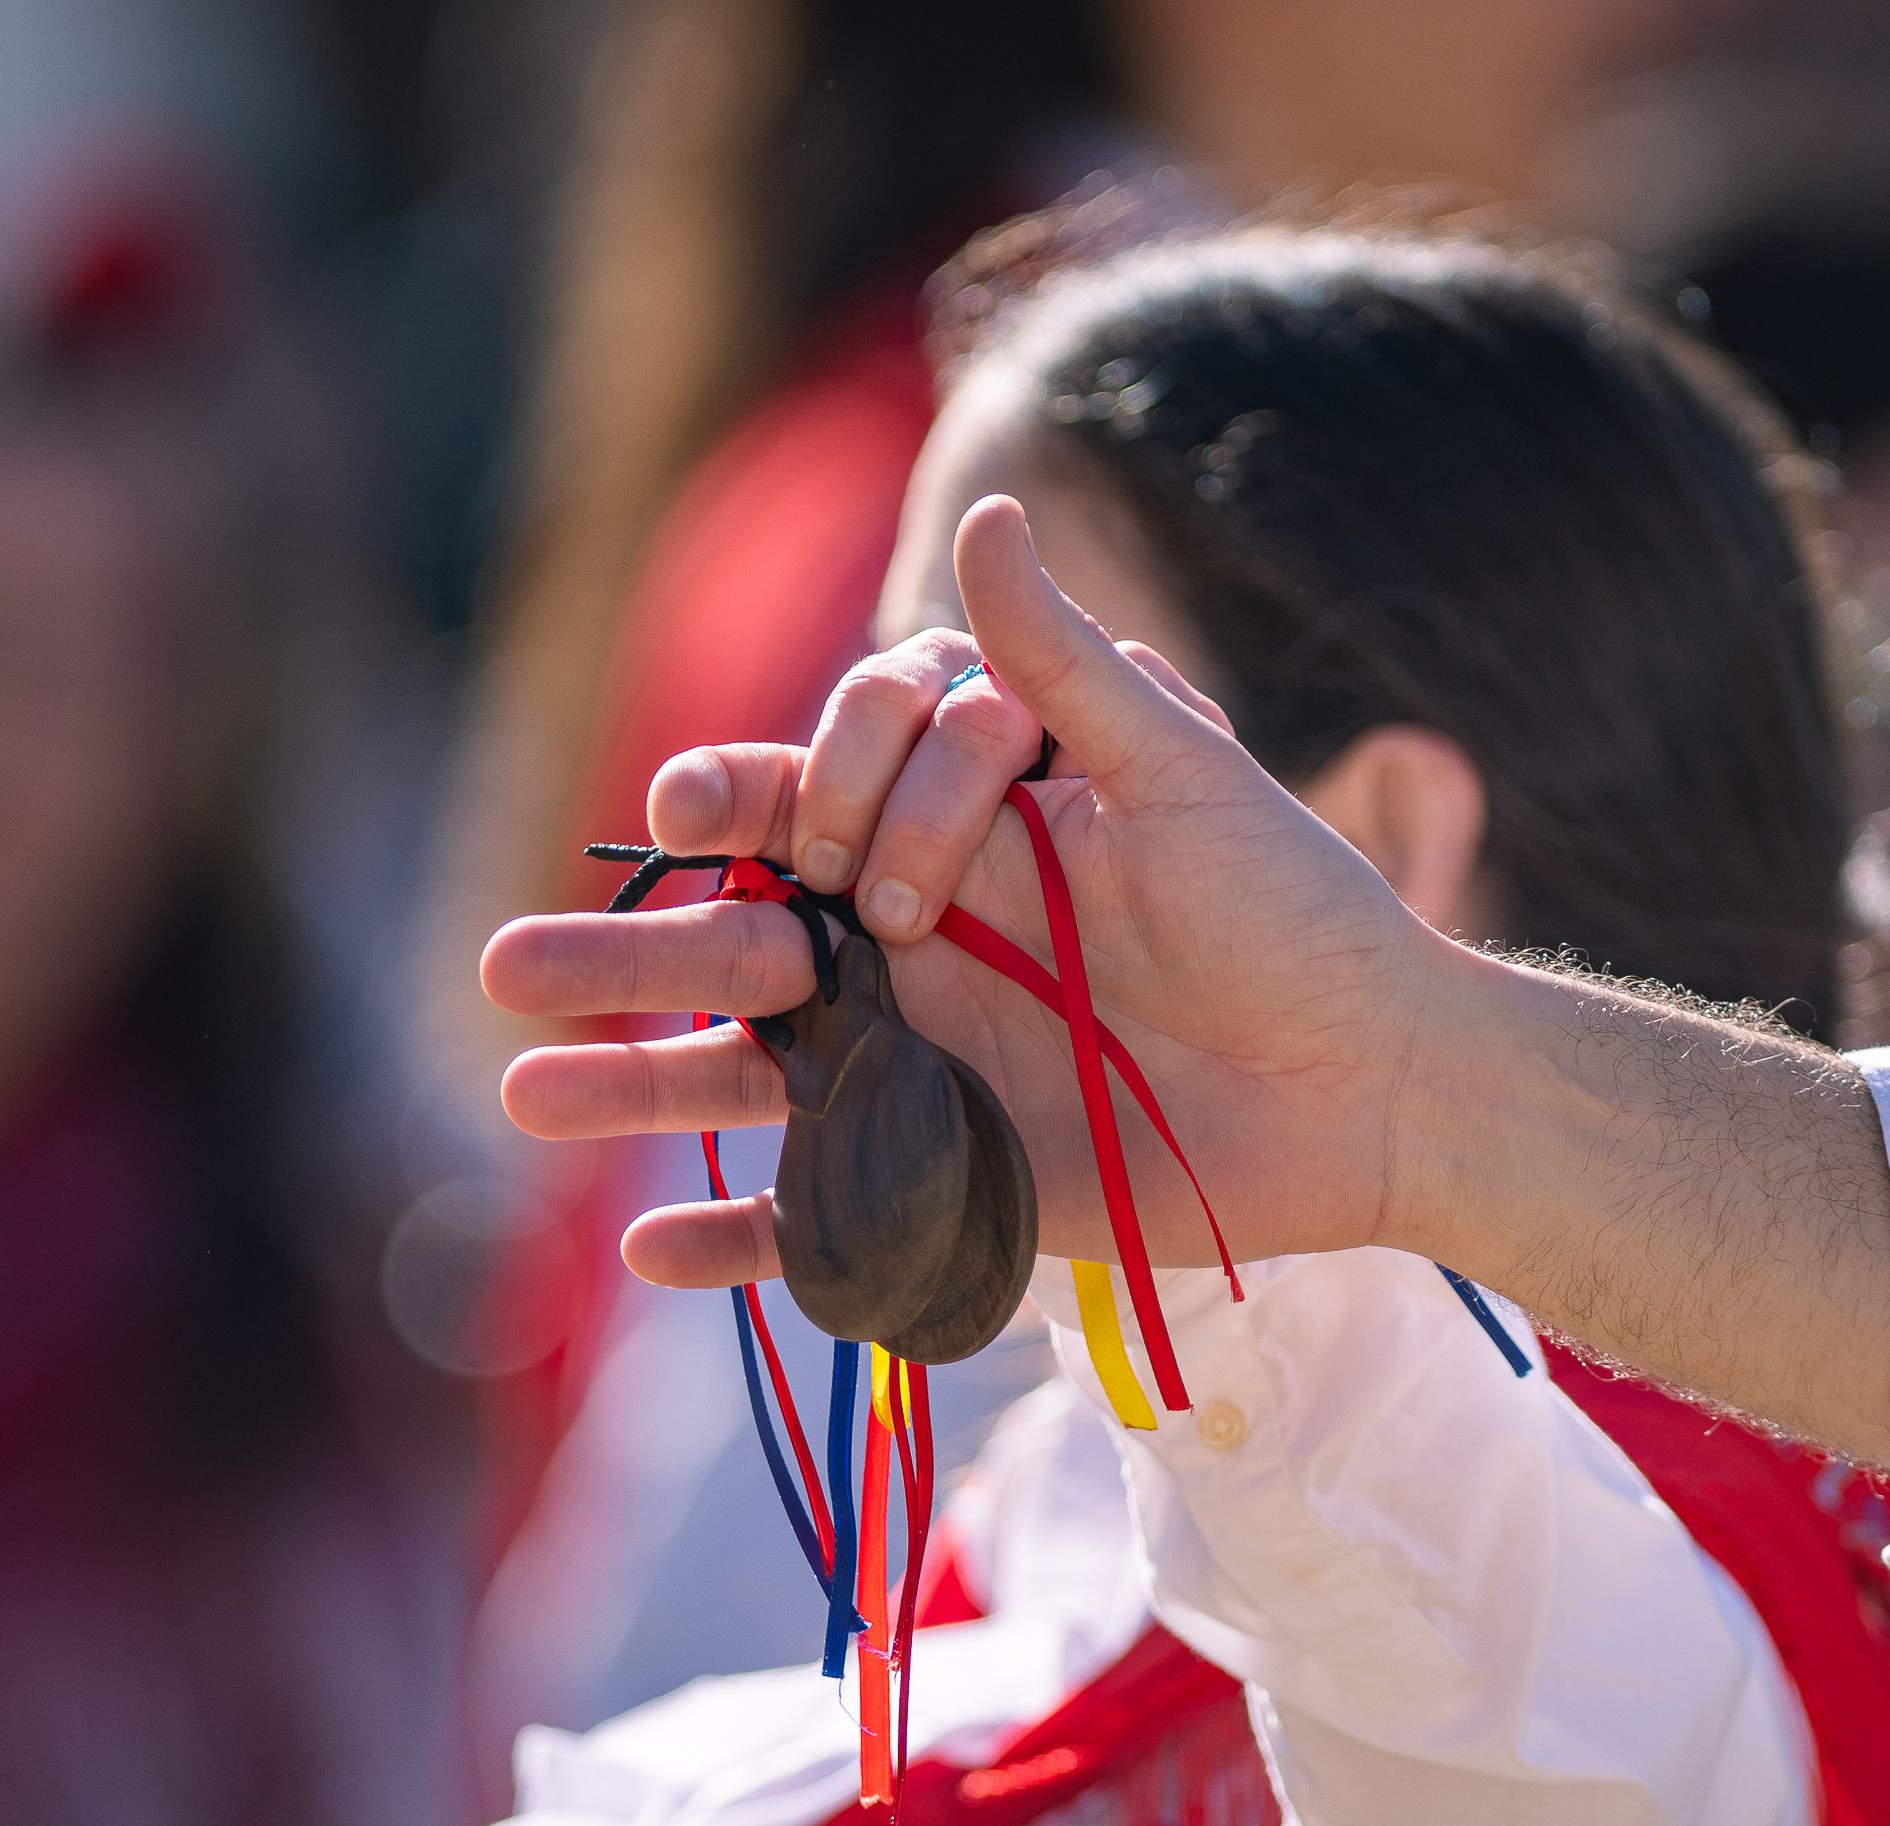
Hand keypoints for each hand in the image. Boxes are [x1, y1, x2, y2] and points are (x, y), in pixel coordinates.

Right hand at [483, 496, 1464, 1288]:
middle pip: (742, 945)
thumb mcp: (1184, 777)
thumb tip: (988, 509)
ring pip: (756, 1077)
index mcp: (956, 842)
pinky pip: (837, 1220)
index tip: (728, 806)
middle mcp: (917, 955)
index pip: (810, 807)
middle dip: (629, 952)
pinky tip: (661, 1252)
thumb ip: (1065, 669)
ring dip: (639, 1088)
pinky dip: (751, 1244)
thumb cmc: (1296, 913)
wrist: (1380, 1081)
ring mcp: (929, 1074)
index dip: (751, 801)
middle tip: (509, 964)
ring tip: (524, 1092)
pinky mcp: (963, 1187)